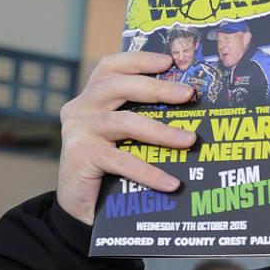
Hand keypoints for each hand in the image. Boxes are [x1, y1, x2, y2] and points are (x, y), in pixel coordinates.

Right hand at [57, 52, 197, 224]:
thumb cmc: (110, 171)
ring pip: (124, 122)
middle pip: (119, 87)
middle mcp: (80, 108)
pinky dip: (149, 172)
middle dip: (157, 88)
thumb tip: (191, 114)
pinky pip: (121, 161)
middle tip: (188, 93)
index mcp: (91, 98)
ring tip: (190, 140)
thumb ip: (144, 121)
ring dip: (161, 131)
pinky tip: (171, 183)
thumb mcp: (126, 140)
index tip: (169, 61)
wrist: (80, 209)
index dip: (138, 60)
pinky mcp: (79, 156)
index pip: (111, 68)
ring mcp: (77, 131)